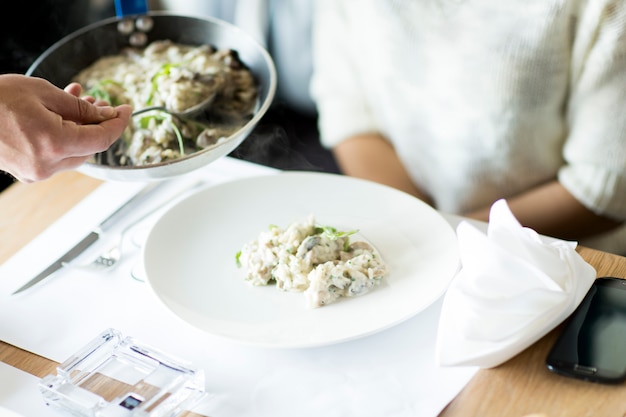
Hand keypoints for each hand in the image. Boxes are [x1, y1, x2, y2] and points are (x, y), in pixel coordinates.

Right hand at [0, 74, 131, 181]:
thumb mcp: (44, 92)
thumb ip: (81, 107)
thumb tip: (107, 114)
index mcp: (53, 143)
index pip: (102, 139)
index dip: (119, 123)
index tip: (127, 110)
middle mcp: (46, 165)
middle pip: (90, 148)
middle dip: (98, 124)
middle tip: (99, 102)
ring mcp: (36, 172)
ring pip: (74, 152)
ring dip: (81, 128)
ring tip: (78, 101)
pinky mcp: (27, 172)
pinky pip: (57, 156)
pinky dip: (65, 136)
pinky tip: (60, 115)